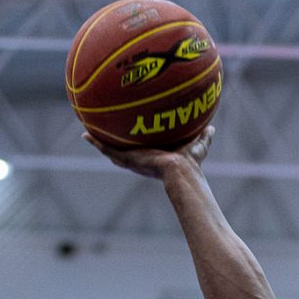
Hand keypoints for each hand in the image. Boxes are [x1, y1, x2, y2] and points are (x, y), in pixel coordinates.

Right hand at [85, 127, 211, 179]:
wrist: (180, 171)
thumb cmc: (191, 163)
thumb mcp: (197, 144)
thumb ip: (203, 136)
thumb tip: (211, 127)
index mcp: (154, 156)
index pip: (141, 149)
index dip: (134, 142)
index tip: (128, 134)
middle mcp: (141, 159)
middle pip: (122, 150)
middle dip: (112, 142)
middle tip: (102, 132)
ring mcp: (132, 160)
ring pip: (111, 151)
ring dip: (99, 142)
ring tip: (86, 133)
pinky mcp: (127, 160)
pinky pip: (108, 150)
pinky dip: (96, 143)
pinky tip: (86, 135)